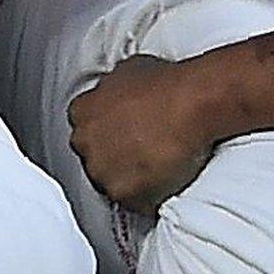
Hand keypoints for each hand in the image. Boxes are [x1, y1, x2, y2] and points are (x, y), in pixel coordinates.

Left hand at [68, 55, 214, 213]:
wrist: (191, 104)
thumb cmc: (167, 84)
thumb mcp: (129, 71)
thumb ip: (111, 89)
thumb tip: (117, 92)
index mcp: (82, 112)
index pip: (84, 130)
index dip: (106, 134)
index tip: (122, 135)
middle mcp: (85, 142)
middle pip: (94, 159)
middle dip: (113, 157)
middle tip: (142, 152)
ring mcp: (101, 170)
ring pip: (111, 183)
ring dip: (129, 179)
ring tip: (156, 167)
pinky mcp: (123, 194)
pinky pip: (134, 202)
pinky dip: (148, 197)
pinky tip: (165, 182)